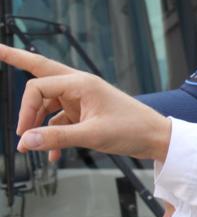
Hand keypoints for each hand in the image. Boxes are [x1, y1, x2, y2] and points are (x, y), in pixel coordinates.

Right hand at [0, 44, 171, 161]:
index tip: (23, 133)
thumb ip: (57, 137)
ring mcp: (83, 99)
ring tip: (30, 146)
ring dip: (38, 122)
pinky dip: (54, 135)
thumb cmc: (133, 130)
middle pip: (41, 72)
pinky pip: (61, 120)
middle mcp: (80, 86)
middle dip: (17, 61)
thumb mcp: (92, 136)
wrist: (158, 139)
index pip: (37, 86)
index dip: (26, 110)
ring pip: (49, 103)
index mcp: (81, 83)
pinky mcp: (87, 113)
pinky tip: (52, 155)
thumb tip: (26, 140)